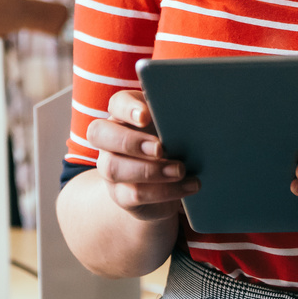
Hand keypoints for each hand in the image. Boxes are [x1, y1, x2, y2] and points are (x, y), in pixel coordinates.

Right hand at [85, 90, 198, 221]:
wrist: (169, 182)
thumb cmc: (173, 142)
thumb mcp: (175, 127)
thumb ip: (177, 117)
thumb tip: (198, 111)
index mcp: (123, 115)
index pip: (116, 103)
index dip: (127, 108)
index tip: (145, 116)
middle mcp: (109, 139)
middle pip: (99, 134)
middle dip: (131, 141)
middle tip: (160, 149)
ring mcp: (110, 168)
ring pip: (114, 168)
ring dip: (150, 170)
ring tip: (180, 170)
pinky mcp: (121, 194)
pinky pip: (133, 195)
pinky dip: (164, 191)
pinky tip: (188, 185)